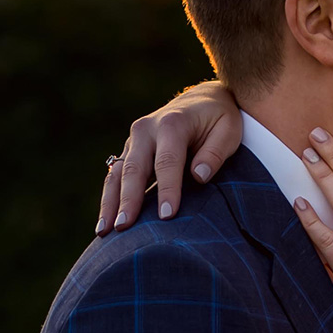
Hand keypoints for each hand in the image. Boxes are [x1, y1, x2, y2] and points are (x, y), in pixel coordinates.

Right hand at [96, 81, 242, 232]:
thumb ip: (215, 152)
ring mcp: (134, 140)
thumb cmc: (218, 119)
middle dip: (129, 199)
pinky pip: (115, 176)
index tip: (167, 216)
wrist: (201, 100)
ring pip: (118, 174)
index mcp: (173, 123)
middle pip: (135, 168)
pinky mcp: (129, 151)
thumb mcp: (228, 129)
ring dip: (110, 203)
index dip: (167, 189)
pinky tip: (106, 223)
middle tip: (125, 227)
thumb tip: (199, 176)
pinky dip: (109, 199)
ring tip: (104, 231)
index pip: (168, 161)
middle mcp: (147, 129)